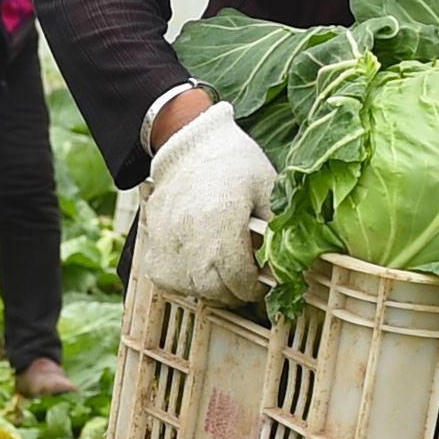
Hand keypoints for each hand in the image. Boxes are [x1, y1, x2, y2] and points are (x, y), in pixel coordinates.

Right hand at [138, 97, 276, 307]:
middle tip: (245, 275)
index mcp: (222, 221)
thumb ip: (277, 231)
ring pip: (195, 290)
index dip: (256, 287)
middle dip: (237, 290)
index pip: (240, 279)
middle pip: (217, 291)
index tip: (263, 280)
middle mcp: (191, 237)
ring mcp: (168, 245)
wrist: (190, 146)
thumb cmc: (233, 165)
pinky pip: (172, 283)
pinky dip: (188, 281)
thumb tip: (285, 267)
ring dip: (213, 287)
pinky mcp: (153, 249)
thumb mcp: (267, 189)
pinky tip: (200, 264)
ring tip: (223, 266)